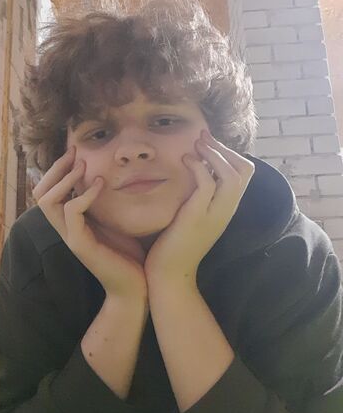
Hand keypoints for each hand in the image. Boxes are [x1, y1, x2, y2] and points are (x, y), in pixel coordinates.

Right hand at [33, 146, 147, 300]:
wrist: (136, 286)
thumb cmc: (129, 254)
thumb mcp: (115, 221)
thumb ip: (105, 203)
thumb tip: (110, 175)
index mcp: (71, 223)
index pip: (49, 192)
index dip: (58, 170)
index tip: (75, 152)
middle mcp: (65, 229)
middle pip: (40, 193)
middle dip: (55, 169)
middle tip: (74, 152)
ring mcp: (70, 237)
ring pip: (47, 201)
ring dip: (64, 178)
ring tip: (82, 165)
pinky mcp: (80, 245)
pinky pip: (72, 212)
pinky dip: (84, 194)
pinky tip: (100, 183)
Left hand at [144, 129, 254, 288]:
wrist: (169, 274)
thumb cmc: (176, 244)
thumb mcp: (193, 216)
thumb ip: (199, 197)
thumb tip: (196, 173)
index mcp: (226, 210)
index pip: (244, 174)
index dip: (229, 154)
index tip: (208, 144)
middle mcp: (226, 211)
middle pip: (244, 171)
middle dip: (224, 148)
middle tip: (203, 138)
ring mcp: (214, 215)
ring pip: (232, 175)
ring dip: (214, 154)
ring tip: (197, 144)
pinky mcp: (197, 217)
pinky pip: (207, 184)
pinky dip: (199, 166)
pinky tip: (186, 160)